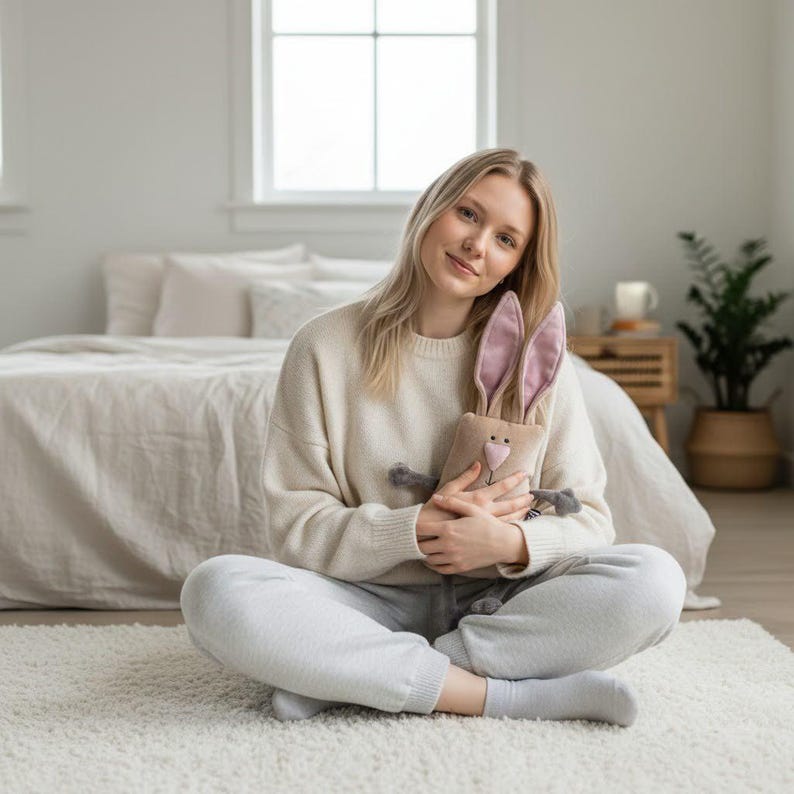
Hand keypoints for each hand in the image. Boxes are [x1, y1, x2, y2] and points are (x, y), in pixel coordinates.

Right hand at [416, 461, 532, 541]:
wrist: (427, 534)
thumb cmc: (436, 511)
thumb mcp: (449, 490)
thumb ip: (465, 477)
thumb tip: (477, 464)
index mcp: (478, 499)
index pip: (501, 487)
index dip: (514, 479)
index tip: (525, 473)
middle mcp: (485, 513)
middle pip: (510, 505)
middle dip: (523, 499)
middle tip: (532, 495)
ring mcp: (485, 526)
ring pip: (508, 519)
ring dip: (520, 513)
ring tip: (528, 508)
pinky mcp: (482, 537)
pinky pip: (501, 530)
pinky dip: (511, 525)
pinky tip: (515, 523)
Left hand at [417, 497, 524, 573]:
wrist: (504, 543)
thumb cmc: (488, 524)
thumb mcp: (471, 508)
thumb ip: (451, 502)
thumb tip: (434, 498)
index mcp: (449, 529)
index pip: (422, 529)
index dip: (413, 526)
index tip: (410, 524)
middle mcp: (448, 545)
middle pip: (421, 547)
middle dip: (415, 542)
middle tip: (413, 538)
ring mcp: (453, 558)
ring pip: (429, 560)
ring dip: (424, 554)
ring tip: (422, 548)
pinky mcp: (459, 568)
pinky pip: (440, 569)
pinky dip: (433, 565)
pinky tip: (433, 559)